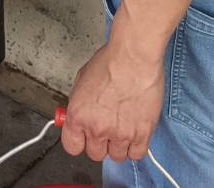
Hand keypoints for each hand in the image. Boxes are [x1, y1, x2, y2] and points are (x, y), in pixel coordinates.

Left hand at [61, 36, 164, 163]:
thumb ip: (79, 103)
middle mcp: (97, 128)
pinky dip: (136, 146)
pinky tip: (135, 132)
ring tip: (123, 127)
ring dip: (119, 145)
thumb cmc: (109, 62)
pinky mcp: (141, 134)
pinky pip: (137, 154)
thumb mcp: (81, 81)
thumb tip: (78, 116)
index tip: (84, 137)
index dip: (79, 142)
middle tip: (106, 129)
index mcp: (78, 116)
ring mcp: (120, 134)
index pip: (72, 146)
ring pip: (117, 156)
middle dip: (100, 143)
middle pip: (96, 154)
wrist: (133, 58)